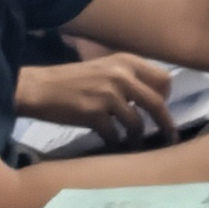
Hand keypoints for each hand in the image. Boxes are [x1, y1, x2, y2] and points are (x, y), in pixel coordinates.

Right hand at [16, 55, 176, 148]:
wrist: (39, 88)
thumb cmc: (72, 79)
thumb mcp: (106, 67)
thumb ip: (129, 77)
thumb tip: (151, 97)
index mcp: (128, 61)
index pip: (164, 79)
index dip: (166, 97)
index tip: (162, 109)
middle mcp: (122, 76)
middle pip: (157, 103)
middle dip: (165, 123)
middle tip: (168, 137)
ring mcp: (109, 95)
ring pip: (137, 123)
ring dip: (138, 137)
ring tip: (135, 144)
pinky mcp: (94, 115)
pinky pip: (115, 135)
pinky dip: (117, 143)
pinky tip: (115, 146)